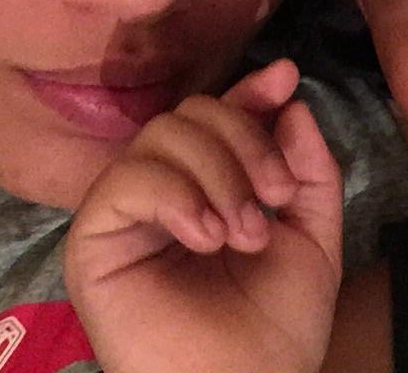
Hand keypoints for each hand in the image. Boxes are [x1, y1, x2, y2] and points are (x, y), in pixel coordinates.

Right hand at [64, 59, 343, 372]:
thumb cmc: (275, 330)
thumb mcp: (313, 239)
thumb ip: (309, 171)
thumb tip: (290, 100)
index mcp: (210, 186)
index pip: (218, 116)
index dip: (249, 92)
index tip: (285, 77)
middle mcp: (162, 190)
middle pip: (191, 113)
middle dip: (245, 142)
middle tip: (274, 202)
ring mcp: (125, 212)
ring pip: (162, 135)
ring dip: (218, 173)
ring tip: (244, 234)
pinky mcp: (93, 238)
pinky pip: (127, 178)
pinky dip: (176, 195)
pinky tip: (206, 236)